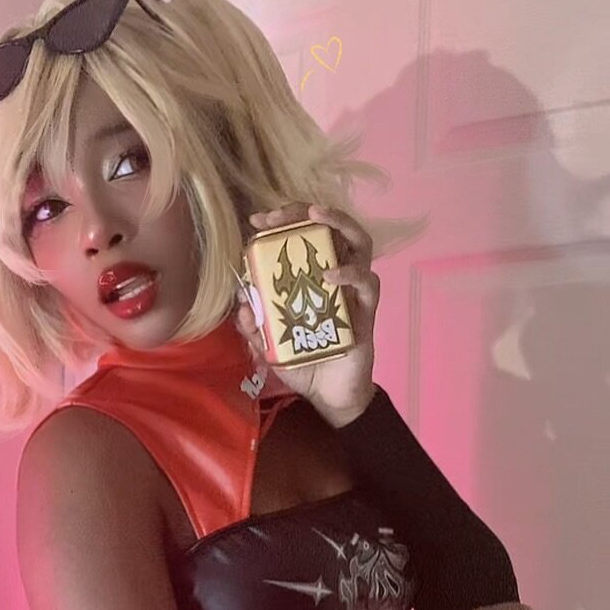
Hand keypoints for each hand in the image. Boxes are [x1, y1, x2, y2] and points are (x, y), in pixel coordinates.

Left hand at [236, 202, 379, 414]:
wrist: (328, 396)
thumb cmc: (302, 362)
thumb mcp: (268, 345)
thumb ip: (254, 325)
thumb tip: (243, 300)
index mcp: (311, 277)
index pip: (302, 236)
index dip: (282, 221)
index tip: (258, 220)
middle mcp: (335, 275)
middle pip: (330, 228)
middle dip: (305, 212)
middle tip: (279, 215)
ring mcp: (353, 291)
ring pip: (359, 243)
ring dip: (340, 223)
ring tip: (317, 216)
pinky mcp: (366, 311)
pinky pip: (367, 283)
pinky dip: (350, 274)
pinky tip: (331, 274)